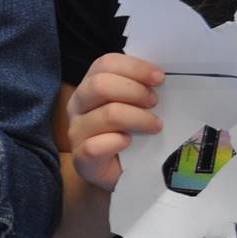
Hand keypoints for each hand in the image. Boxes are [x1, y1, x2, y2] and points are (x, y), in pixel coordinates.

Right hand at [62, 52, 164, 193]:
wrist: (122, 173)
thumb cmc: (132, 134)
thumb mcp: (137, 106)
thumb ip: (142, 88)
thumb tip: (160, 75)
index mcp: (90, 86)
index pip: (105, 64)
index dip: (134, 67)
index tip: (159, 78)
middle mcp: (78, 105)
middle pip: (100, 85)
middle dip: (134, 91)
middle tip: (154, 102)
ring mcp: (76, 132)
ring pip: (107, 115)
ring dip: (138, 118)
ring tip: (155, 126)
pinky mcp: (81, 159)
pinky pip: (96, 146)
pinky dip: (117, 142)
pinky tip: (129, 143)